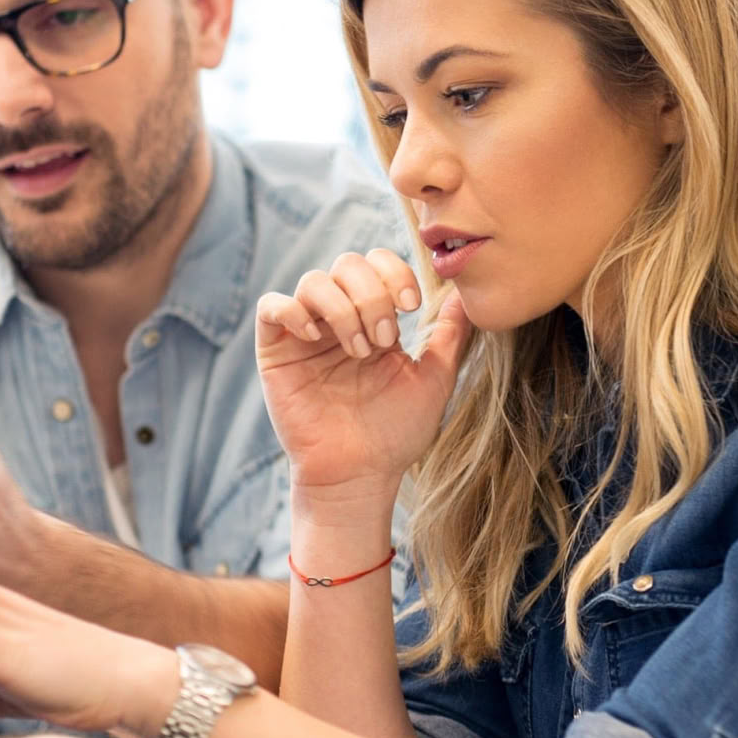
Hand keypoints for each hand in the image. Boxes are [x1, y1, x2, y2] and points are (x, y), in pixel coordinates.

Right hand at [254, 250, 470, 496]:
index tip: (412, 306)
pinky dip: (294, 311)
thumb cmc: (396, 433)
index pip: (378, 263)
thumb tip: (466, 292)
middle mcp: (338, 318)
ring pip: (313, 280)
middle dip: (372, 295)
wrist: (360, 474)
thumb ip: (449, 334)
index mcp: (374, 318)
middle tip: (384, 340)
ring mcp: (306, 333)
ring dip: (342, 309)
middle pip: (347, 263)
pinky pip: (271, 307)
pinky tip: (315, 338)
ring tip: (358, 350)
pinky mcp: (275, 351)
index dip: (395, 273)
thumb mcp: (434, 378)